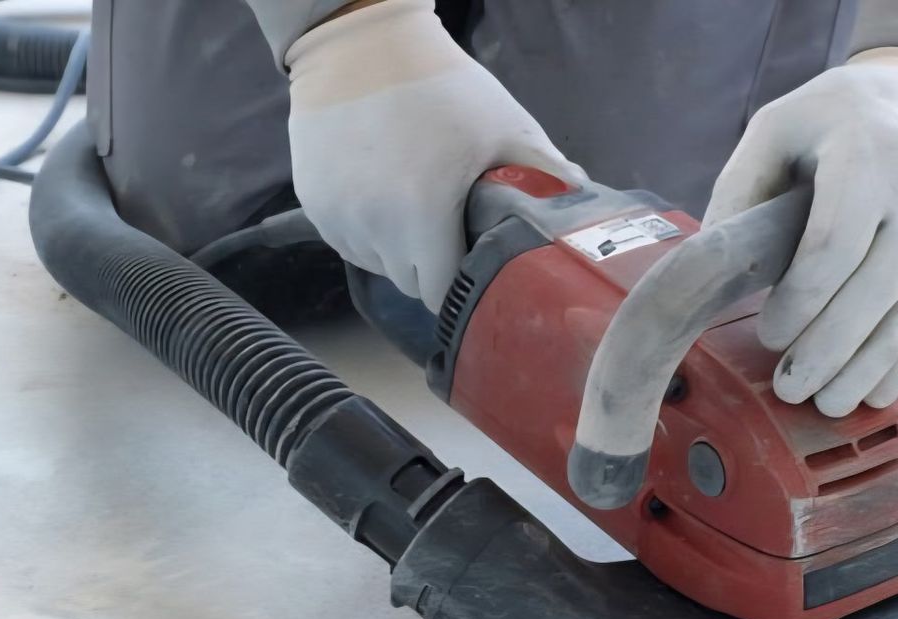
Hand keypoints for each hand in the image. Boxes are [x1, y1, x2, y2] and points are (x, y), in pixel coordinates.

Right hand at [284, 0, 583, 310]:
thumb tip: (583, 220)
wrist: (361, 45)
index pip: (441, 295)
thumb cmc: (442, 87)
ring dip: (397, 251)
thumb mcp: (506, 128)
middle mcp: (372, 226)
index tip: (474, 262)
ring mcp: (337, 216)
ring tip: (416, 204)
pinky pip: (348, 242)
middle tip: (450, 226)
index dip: (462, 285)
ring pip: (376, 265)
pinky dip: (367, 231)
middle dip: (432, 266)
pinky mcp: (314, 204)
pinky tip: (384, 195)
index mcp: (422, 214)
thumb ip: (549, 178)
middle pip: (409, 284)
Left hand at [705, 47, 897, 416]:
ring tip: (830, 403)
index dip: (799, 306)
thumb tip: (717, 265)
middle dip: (828, 353)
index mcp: (868, 153)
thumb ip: (743, 188)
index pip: (831, 251)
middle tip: (791, 389)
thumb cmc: (847, 115)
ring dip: (868, 368)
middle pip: (874, 294)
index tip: (770, 336)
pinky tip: (877, 385)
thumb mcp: (781, 125)